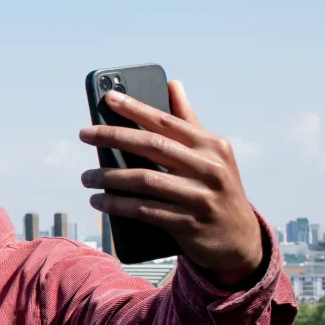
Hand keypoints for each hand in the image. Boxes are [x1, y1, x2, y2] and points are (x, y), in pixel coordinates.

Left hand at [79, 80, 264, 286]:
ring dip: (108, 177)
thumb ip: (189, 122)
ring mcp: (200, 197)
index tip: (107, 97)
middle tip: (84, 133)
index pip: (166, 121)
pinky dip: (117, 205)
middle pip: (152, 146)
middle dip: (113, 137)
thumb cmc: (216, 189)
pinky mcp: (188, 223)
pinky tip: (99, 200)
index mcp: (212, 146)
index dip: (135, 108)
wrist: (240, 240)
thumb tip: (173, 84)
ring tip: (86, 177)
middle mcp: (209, 168)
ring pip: (144, 180)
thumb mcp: (212, 155)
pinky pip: (144, 210)